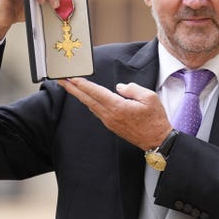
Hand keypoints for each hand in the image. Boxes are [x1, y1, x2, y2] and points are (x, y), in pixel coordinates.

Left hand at [58, 78, 172, 150]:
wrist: (157, 140)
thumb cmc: (155, 119)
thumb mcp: (149, 97)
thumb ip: (132, 89)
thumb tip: (120, 87)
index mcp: (118, 107)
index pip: (96, 92)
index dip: (82, 84)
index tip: (71, 78)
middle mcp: (110, 115)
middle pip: (87, 99)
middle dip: (73, 89)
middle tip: (61, 80)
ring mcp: (110, 122)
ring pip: (91, 106)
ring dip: (80, 95)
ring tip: (71, 87)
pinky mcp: (112, 126)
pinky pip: (97, 111)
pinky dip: (89, 103)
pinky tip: (87, 99)